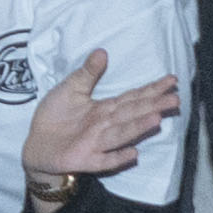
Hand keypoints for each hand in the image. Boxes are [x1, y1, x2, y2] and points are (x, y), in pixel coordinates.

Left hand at [18, 45, 173, 186]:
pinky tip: (133, 154)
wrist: (36, 143)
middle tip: (175, 100)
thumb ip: (87, 73)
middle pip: (133, 114)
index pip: (133, 97)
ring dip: (139, 128)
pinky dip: (118, 157)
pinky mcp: (86, 160)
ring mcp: (98, 143)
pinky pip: (105, 160)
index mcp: (105, 108)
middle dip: (154, 106)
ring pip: (122, 134)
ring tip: (157, 119)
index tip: (172, 81)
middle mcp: (106, 125)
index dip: (152, 89)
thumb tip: (102, 51)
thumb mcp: (70, 89)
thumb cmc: (55, 116)